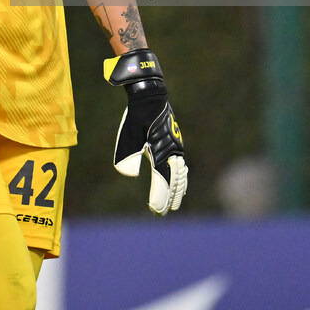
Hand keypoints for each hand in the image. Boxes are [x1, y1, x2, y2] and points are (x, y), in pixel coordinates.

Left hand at [104, 49, 187, 215]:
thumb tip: (129, 174)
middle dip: (169, 199)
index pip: (163, 182)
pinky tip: (180, 182)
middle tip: (161, 212)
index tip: (155, 211)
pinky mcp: (175, 143)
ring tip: (174, 204)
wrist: (150, 96)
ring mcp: (176, 147)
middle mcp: (173, 151)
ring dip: (177, 191)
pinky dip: (181, 178)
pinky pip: (181, 166)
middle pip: (174, 182)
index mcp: (161, 151)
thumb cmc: (136, 117)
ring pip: (180, 175)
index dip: (160, 198)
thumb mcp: (128, 135)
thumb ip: (127, 156)